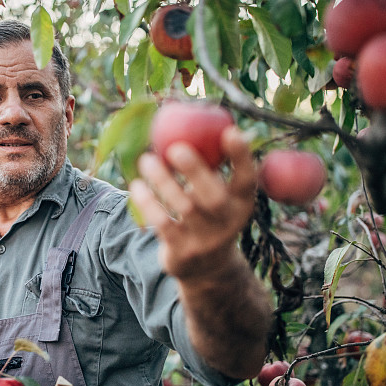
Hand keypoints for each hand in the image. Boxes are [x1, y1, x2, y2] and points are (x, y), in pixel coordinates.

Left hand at [129, 127, 256, 280]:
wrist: (207, 269)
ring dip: (162, 181)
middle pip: (214, 196)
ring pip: (183, 207)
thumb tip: (191, 115)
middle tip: (175, 147)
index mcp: (242, 203)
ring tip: (146, 160)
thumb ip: (212, 164)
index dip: (241, 156)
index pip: (247, 179)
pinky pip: (162, 223)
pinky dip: (148, 202)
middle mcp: (228, 222)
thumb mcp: (220, 195)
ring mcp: (205, 239)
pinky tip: (137, 185)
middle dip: (195, 170)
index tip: (229, 131)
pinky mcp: (182, 251)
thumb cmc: (209, 215)